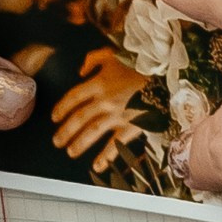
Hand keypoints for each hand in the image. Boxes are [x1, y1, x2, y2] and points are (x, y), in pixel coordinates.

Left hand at [51, 48, 147, 163]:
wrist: (166, 76)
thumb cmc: (140, 66)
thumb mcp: (113, 55)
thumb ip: (93, 59)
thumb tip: (80, 71)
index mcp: (100, 82)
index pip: (74, 97)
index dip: (61, 108)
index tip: (55, 118)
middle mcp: (105, 100)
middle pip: (79, 117)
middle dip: (65, 131)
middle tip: (57, 141)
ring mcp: (118, 114)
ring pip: (92, 131)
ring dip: (79, 143)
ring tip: (71, 151)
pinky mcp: (131, 126)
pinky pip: (116, 143)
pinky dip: (106, 156)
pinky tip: (98, 166)